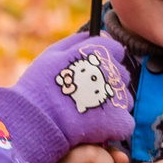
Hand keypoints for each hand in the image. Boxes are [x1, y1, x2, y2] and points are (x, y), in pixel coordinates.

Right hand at [0, 32, 133, 162]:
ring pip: (125, 99)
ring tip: (89, 112)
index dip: (104, 62)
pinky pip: (125, 123)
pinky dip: (114, 127)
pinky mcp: (118, 121)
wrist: (36, 120)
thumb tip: (94, 34)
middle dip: (107, 84)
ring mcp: (116, 97)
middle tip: (86, 94)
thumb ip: (77, 41)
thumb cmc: (39, 86)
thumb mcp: (52, 54)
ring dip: (112, 106)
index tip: (91, 74)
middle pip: (122, 75)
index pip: (116, 50)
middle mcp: (111, 71)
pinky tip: (96, 128)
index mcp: (97, 53)